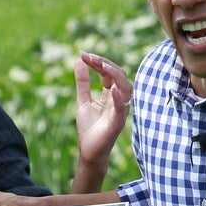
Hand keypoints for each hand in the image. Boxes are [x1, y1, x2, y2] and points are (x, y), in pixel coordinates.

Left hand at [75, 52, 131, 168]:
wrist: (89, 151)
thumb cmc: (90, 128)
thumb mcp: (83, 100)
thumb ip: (83, 82)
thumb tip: (79, 60)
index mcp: (111, 94)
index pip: (109, 72)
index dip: (98, 62)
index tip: (83, 54)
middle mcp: (119, 100)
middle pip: (120, 76)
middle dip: (106, 64)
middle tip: (90, 57)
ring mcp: (120, 110)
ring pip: (126, 88)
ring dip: (115, 75)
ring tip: (101, 65)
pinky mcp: (118, 122)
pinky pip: (123, 108)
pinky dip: (120, 98)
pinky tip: (113, 89)